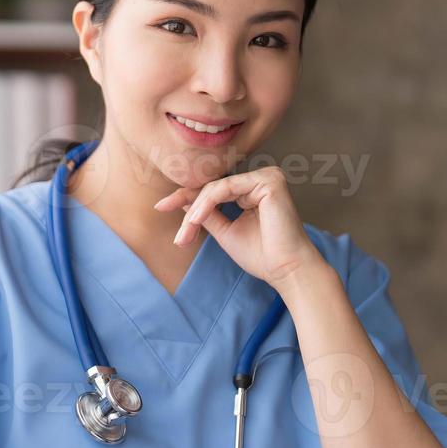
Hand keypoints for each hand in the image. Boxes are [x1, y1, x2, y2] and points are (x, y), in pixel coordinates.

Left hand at [154, 165, 323, 288]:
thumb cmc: (262, 255)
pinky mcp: (269, 180)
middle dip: (187, 209)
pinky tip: (195, 220)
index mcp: (254, 189)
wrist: (286, 271)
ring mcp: (267, 176)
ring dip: (194, 212)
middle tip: (176, 235)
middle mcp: (262, 178)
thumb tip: (181, 200)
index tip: (160, 207)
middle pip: (211, 187)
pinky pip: (224, 188)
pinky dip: (205, 205)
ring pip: (214, 188)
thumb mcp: (226, 231)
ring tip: (185, 234)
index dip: (185, 198)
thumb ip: (207, 214)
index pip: (213, 189)